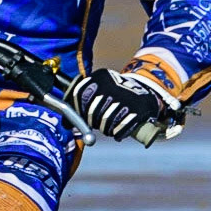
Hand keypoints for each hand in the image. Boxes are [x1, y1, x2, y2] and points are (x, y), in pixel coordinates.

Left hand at [68, 67, 182, 142]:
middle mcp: (112, 85)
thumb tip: (66, 124)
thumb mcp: (100, 89)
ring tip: (108, 128)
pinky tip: (117, 132)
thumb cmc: (114, 93)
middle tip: (97, 124)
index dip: (78, 110)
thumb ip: (82, 102)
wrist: (144, 90)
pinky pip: (121, 128)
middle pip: (92, 111)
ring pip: (106, 122)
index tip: (82, 117)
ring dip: (105, 129)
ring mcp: (126, 97)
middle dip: (93, 122)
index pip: (80, 95)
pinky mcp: (138, 109)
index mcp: (100, 77)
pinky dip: (117, 133)